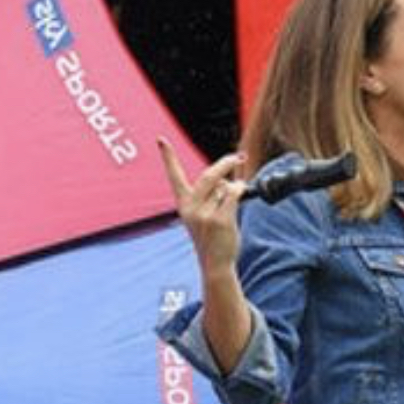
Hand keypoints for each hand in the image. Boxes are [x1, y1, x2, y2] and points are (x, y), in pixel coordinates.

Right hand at [157, 137, 246, 275]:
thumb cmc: (211, 238)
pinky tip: (242, 190)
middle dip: (226, 164)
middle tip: (238, 157)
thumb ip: (211, 195)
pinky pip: (233, 194)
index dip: (168, 158)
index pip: (174, 177)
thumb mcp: (203, 215)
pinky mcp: (220, 220)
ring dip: (234, 189)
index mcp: (184, 204)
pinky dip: (240, 189)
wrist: (215, 264)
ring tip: (233, 203)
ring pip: (225, 187)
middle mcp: (191, 208)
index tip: (160, 140)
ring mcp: (205, 214)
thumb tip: (226, 178)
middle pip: (209, 175)